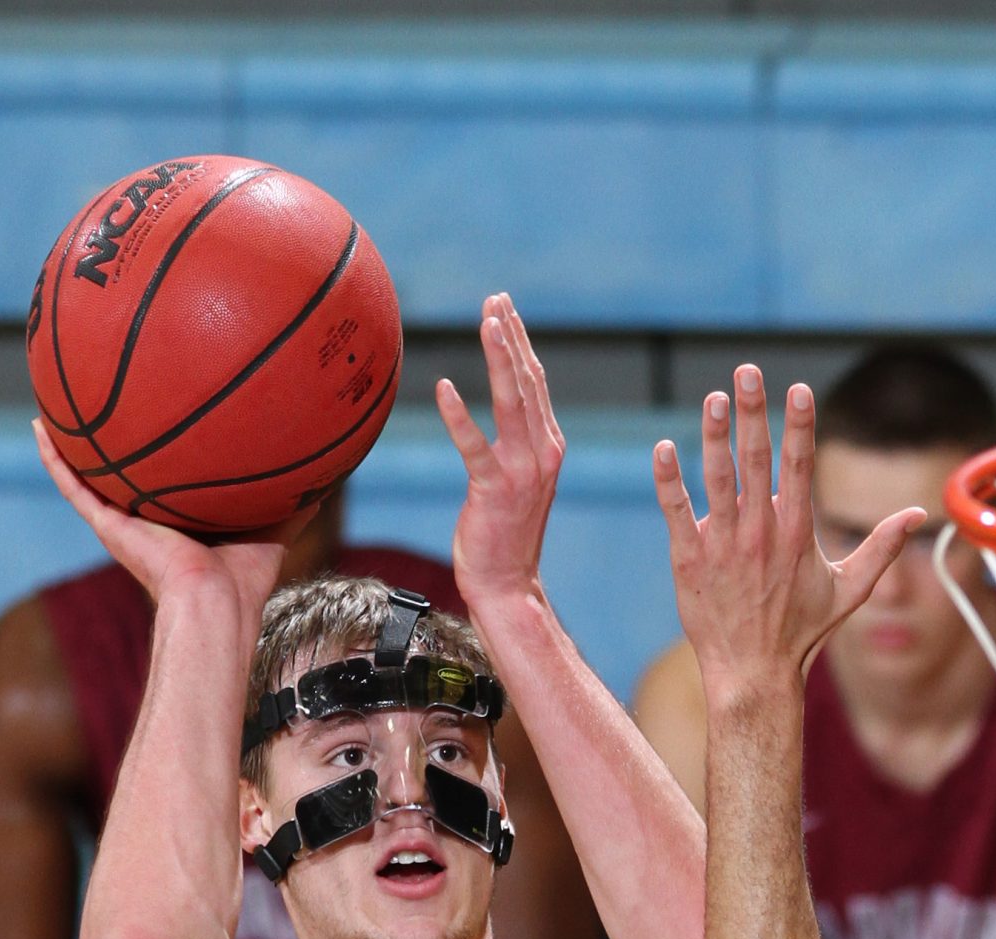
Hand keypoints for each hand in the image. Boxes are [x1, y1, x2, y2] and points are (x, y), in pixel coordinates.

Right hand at [32, 421, 303, 612]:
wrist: (215, 601)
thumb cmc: (245, 579)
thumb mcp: (274, 523)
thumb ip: (293, 493)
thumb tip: (334, 463)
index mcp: (179, 522)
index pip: (164, 484)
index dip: (159, 458)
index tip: (154, 424)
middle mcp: (146, 521)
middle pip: (122, 477)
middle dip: (111, 447)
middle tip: (98, 407)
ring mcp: (121, 522)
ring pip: (88, 478)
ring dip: (70, 446)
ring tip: (53, 410)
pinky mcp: (106, 525)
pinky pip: (73, 485)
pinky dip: (55, 457)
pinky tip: (41, 426)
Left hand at [436, 294, 563, 605]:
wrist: (508, 584)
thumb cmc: (504, 534)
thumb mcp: (517, 481)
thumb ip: (514, 444)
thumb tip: (504, 413)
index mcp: (550, 446)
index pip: (535, 383)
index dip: (520, 342)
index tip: (503, 308)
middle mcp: (544, 452)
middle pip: (529, 381)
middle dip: (512, 336)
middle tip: (496, 298)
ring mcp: (522, 471)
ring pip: (512, 402)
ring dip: (500, 358)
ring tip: (487, 322)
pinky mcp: (494, 489)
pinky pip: (474, 445)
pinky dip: (460, 416)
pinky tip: (445, 388)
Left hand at [653, 367, 919, 696]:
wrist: (753, 673)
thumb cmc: (801, 632)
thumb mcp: (850, 591)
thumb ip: (882, 548)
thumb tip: (919, 514)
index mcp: (797, 533)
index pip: (800, 467)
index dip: (799, 425)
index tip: (797, 388)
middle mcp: (760, 534)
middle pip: (755, 461)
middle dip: (752, 412)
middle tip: (747, 371)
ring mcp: (722, 546)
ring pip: (715, 480)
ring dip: (713, 436)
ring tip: (713, 398)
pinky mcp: (689, 561)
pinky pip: (676, 513)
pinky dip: (668, 481)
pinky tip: (663, 449)